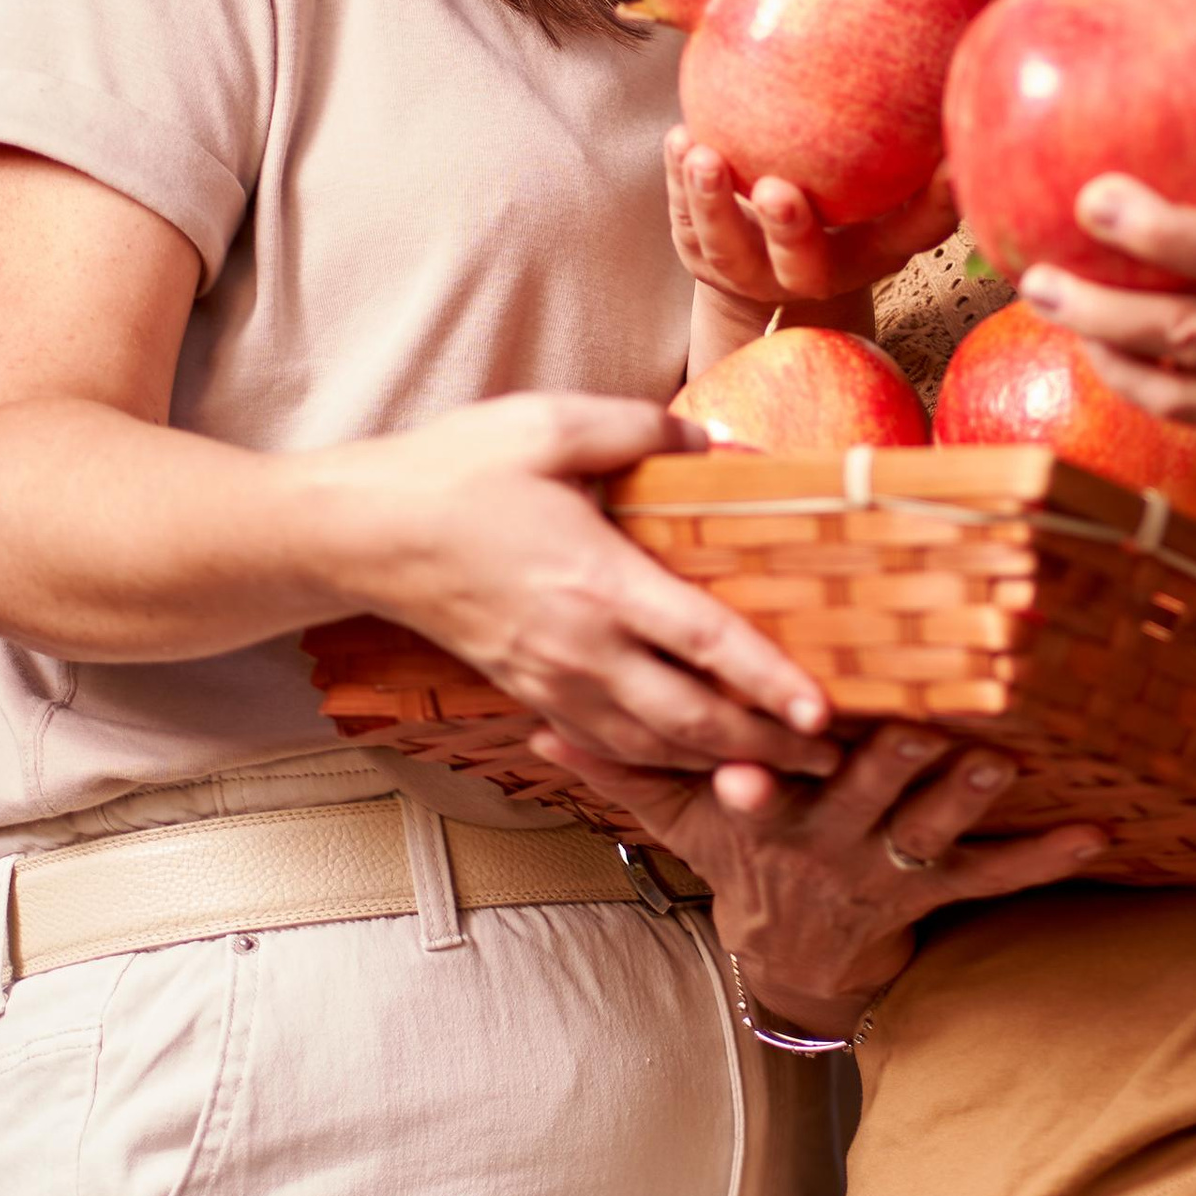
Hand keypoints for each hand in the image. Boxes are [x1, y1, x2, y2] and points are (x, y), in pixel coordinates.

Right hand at [310, 391, 838, 778]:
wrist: (364, 533)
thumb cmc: (458, 472)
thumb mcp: (552, 423)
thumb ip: (644, 429)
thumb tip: (721, 441)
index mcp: (598, 580)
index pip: (703, 642)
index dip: (768, 680)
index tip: (823, 711)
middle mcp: (580, 647)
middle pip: (690, 718)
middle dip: (766, 746)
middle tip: (830, 760)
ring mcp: (552, 680)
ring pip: (652, 744)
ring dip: (721, 764)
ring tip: (783, 772)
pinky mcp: (531, 691)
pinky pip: (607, 742)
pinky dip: (659, 762)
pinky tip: (694, 763)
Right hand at [528, 718, 1106, 1037]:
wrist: (796, 958)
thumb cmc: (742, 858)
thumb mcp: (676, 818)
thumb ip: (620, 770)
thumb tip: (541, 726)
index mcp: (768, 820)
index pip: (751, 802)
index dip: (749, 793)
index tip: (745, 778)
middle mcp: (831, 845)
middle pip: (857, 805)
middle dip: (885, 771)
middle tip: (912, 733)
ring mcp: (889, 870)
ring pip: (931, 835)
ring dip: (966, 799)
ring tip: (1003, 764)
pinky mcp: (938, 889)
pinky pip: (999, 877)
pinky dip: (1049, 856)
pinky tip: (1098, 831)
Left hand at [667, 125, 957, 322]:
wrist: (766, 243)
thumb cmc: (839, 177)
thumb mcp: (874, 158)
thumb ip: (902, 114)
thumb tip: (940, 25)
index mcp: (872, 248)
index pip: (915, 231)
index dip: (938, 206)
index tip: (949, 167)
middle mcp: (815, 270)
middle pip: (804, 264)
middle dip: (791, 232)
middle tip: (778, 191)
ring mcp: (753, 270)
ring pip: (730, 248)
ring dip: (712, 203)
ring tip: (700, 153)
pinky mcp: (704, 255)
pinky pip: (686, 222)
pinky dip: (677, 181)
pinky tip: (680, 139)